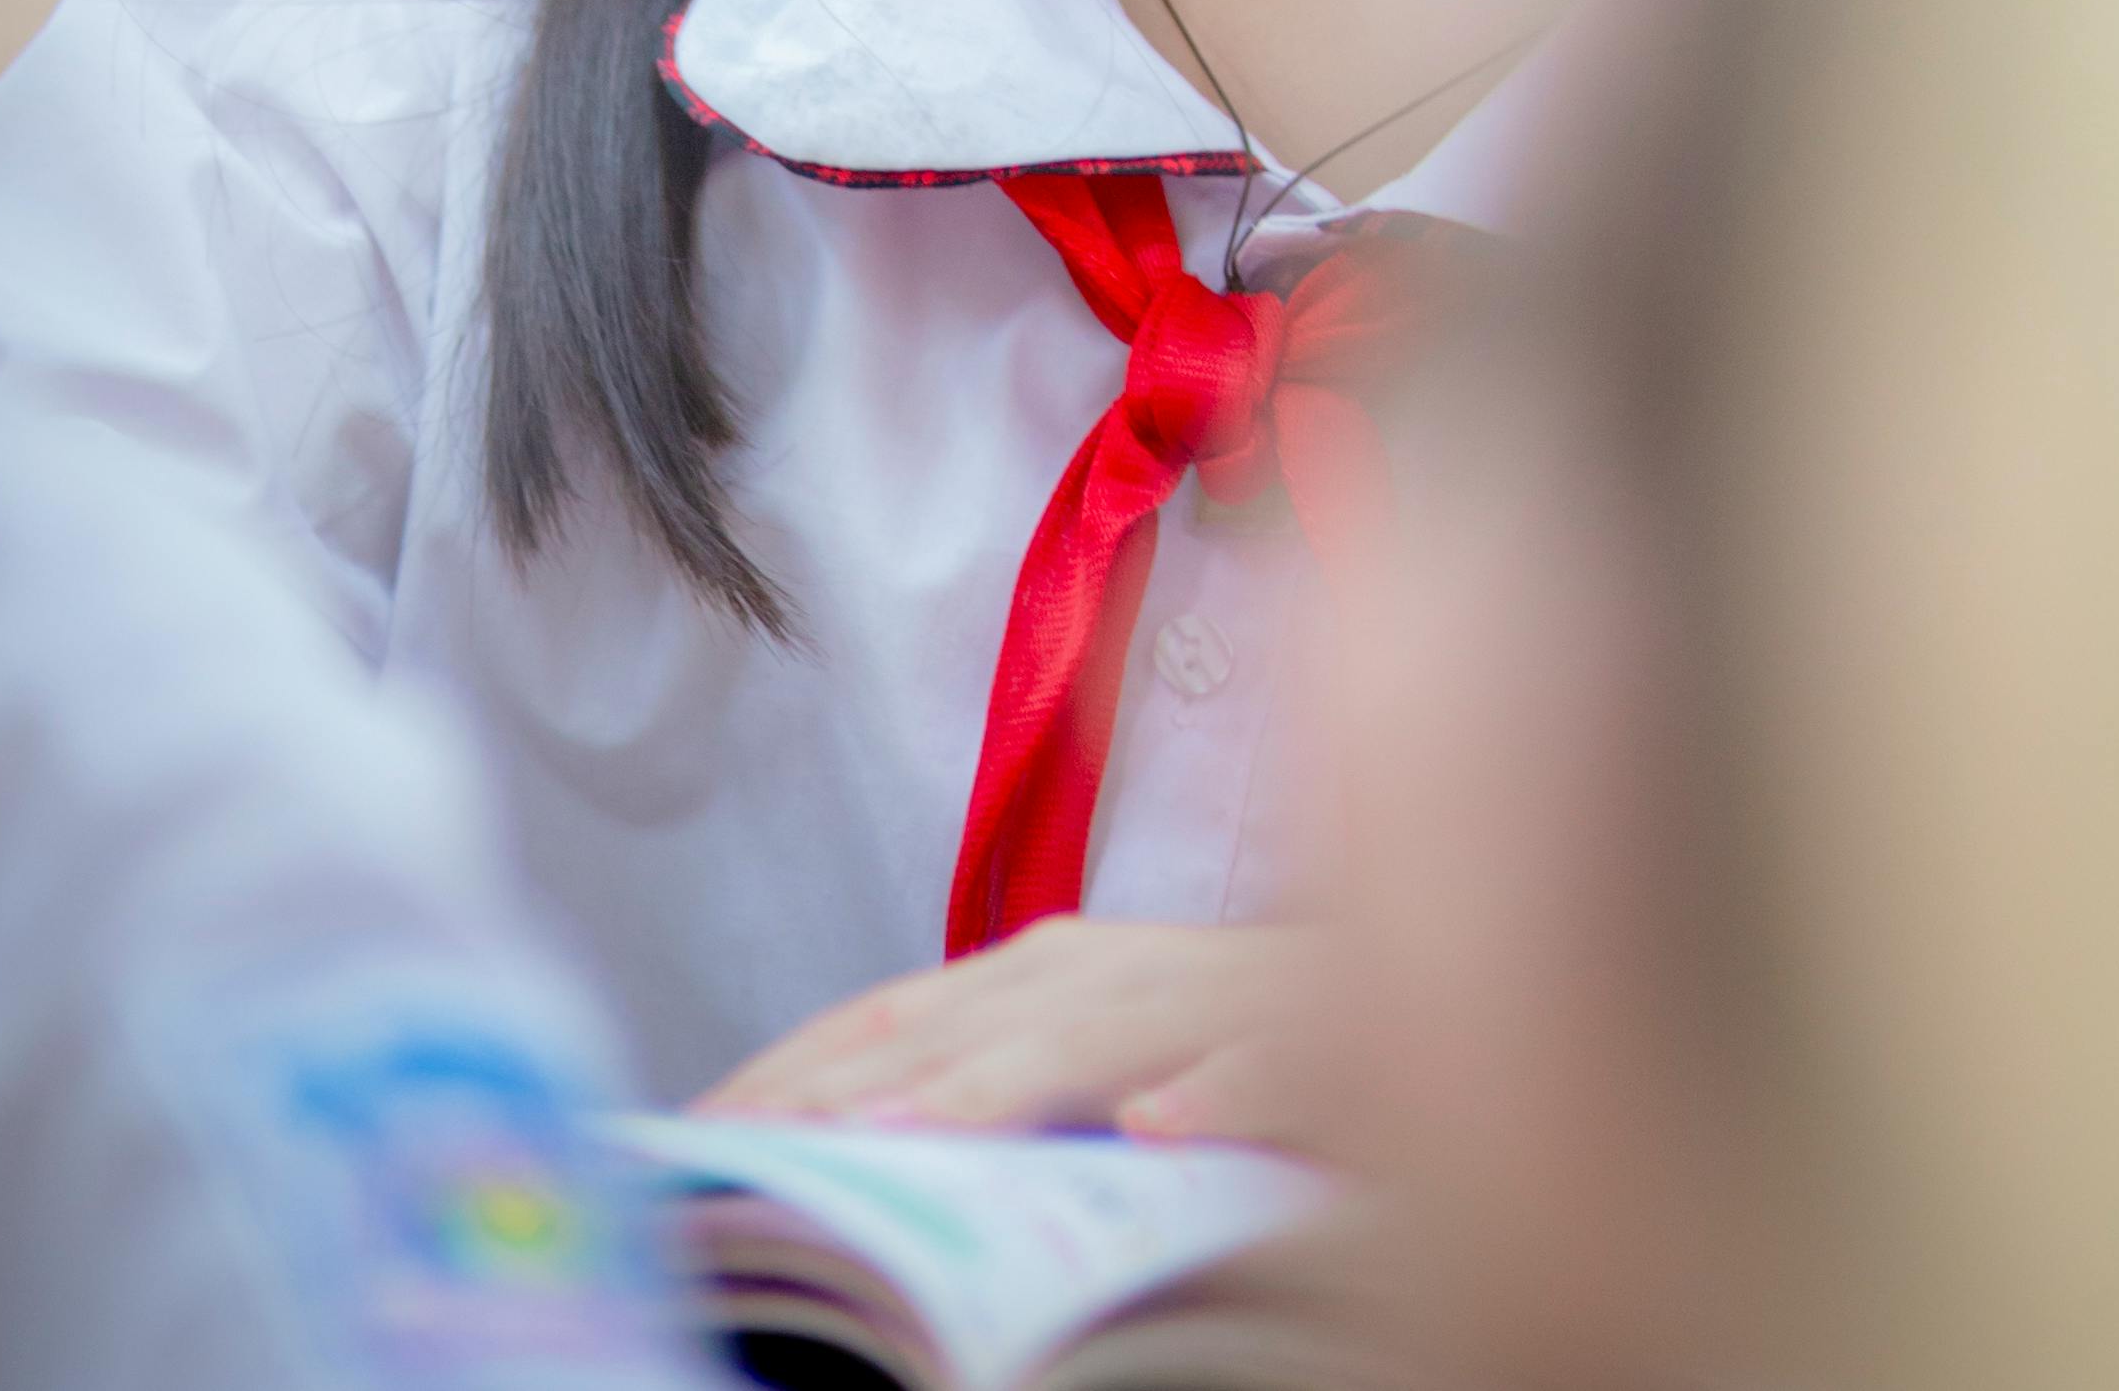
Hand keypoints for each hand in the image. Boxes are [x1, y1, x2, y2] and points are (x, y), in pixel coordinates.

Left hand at [695, 918, 1332, 1149]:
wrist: (1431, 982)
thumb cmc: (1242, 1047)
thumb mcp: (1095, 1064)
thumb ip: (991, 1089)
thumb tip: (849, 1149)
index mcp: (1049, 973)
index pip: (889, 1021)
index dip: (789, 1071)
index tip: (687, 1141)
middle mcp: (1122, 967)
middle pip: (971, 1025)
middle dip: (857, 1084)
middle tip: (754, 1151)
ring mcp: (1229, 994)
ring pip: (1108, 1031)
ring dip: (1004, 1081)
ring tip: (904, 1140)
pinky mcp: (1342, 1039)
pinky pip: (1283, 1062)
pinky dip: (1222, 1086)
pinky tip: (1162, 1127)